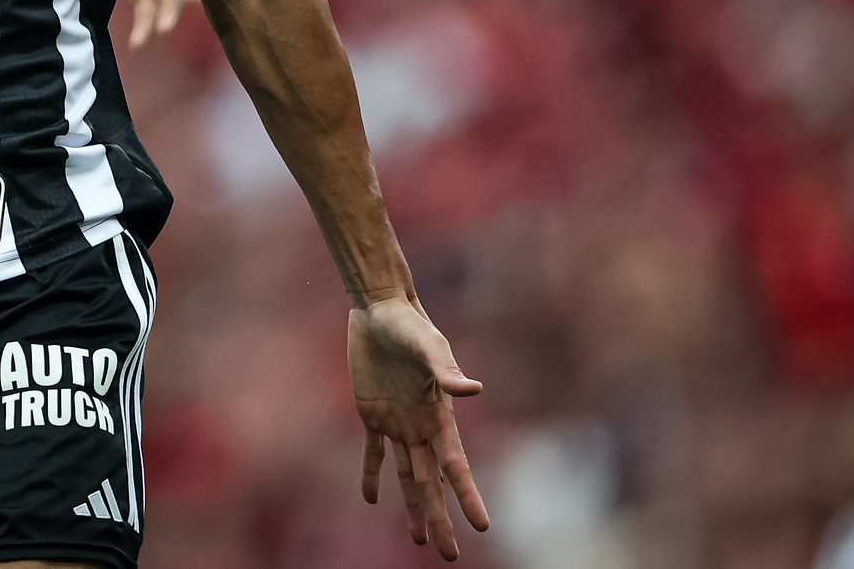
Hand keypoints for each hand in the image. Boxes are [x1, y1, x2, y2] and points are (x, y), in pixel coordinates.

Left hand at [350, 298, 487, 559]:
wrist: (379, 308)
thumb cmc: (409, 323)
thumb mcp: (429, 345)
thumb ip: (446, 370)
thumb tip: (473, 389)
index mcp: (439, 415)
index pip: (455, 466)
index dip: (468, 496)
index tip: (483, 526)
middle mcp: (421, 426)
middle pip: (432, 482)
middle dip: (440, 518)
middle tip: (450, 555)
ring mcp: (397, 423)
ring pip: (406, 476)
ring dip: (413, 507)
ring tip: (418, 540)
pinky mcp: (371, 414)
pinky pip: (372, 453)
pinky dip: (372, 476)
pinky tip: (371, 499)